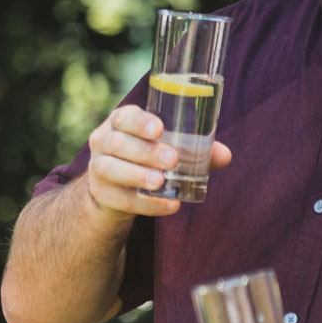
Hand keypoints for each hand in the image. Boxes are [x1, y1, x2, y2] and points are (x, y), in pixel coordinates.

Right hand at [83, 105, 232, 219]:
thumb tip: (224, 155)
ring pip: (111, 169)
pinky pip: (121, 199)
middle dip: (145, 151)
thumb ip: (196, 149)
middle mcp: (103, 141)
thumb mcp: (168, 147)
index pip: (125, 117)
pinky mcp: (101, 193)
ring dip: (137, 175)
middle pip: (118, 143)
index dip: (139, 122)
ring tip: (161, 182)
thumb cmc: (147, 157)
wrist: (117, 187)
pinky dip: (146, 204)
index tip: (159, 129)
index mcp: (120, 123)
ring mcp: (97, 168)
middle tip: (172, 160)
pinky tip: (169, 205)